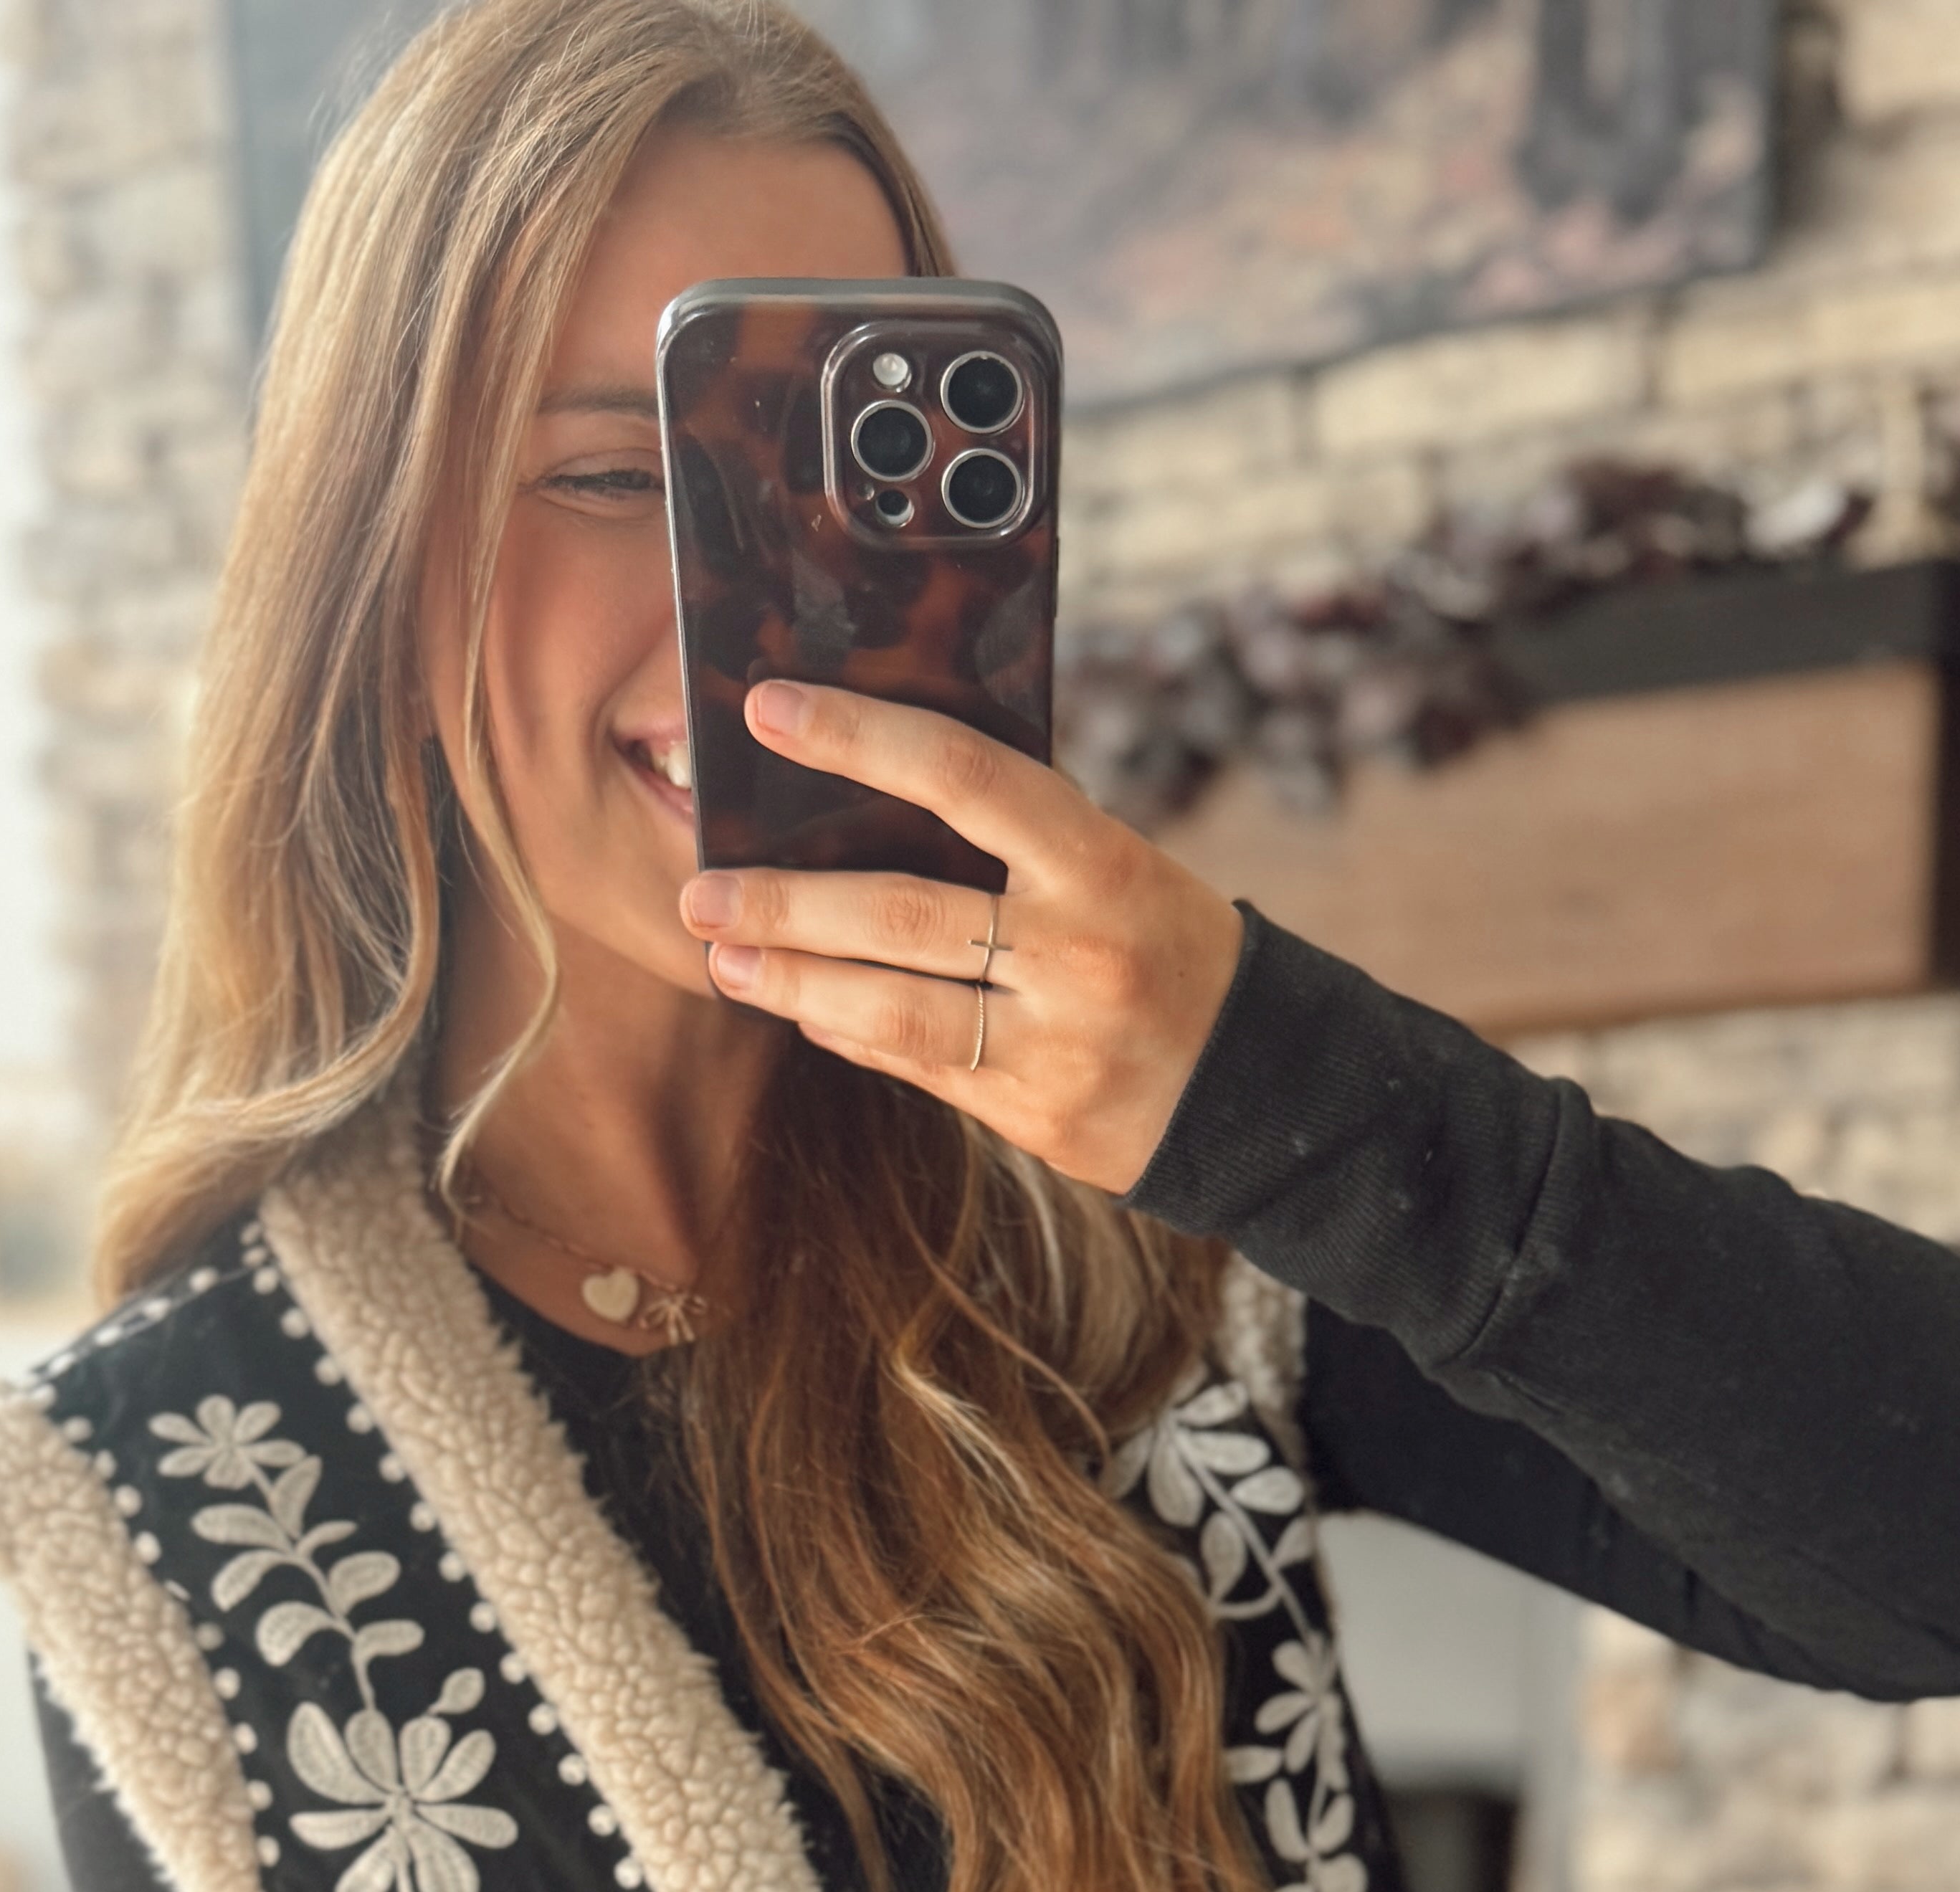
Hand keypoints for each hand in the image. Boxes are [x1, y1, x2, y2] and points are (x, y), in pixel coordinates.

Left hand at [679, 678, 1245, 1197]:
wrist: (1258, 1083)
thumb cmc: (1168, 948)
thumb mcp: (1118, 867)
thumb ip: (1016, 842)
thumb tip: (868, 806)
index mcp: (1100, 862)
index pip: (963, 777)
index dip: (859, 736)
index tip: (769, 710)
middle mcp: (1077, 951)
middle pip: (901, 913)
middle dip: (786, 903)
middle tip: (701, 891)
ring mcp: (1055, 1041)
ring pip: (894, 1008)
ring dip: (794, 983)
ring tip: (724, 960)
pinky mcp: (1035, 1113)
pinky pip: (918, 1066)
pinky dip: (850, 1033)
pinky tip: (802, 1011)